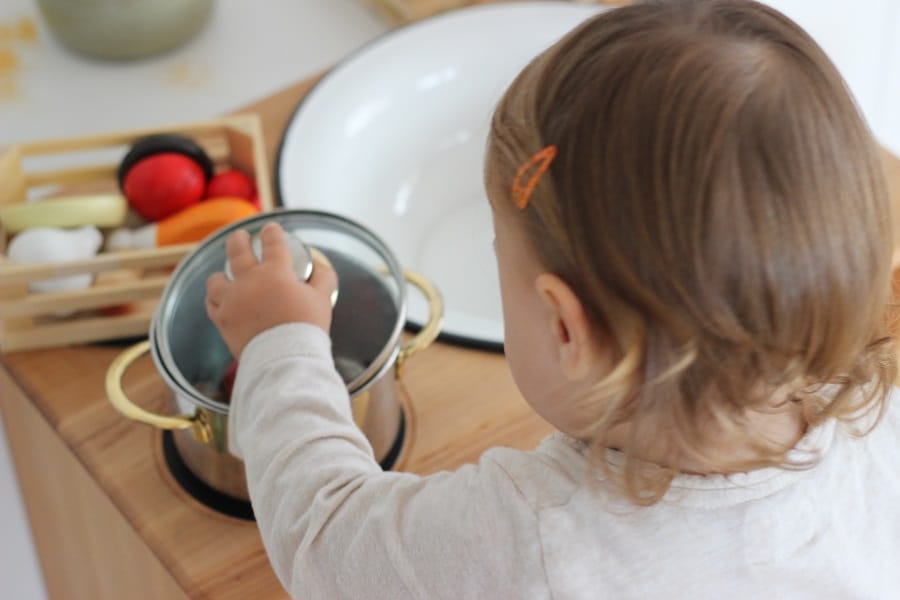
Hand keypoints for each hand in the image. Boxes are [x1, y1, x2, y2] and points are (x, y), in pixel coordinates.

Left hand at [205, 223, 337, 357]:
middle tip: (240, 237)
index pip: (272, 243)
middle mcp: (248, 280)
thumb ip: (323, 278)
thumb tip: (320, 267)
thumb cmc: (306, 328)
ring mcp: (231, 300)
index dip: (272, 232)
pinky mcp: (222, 320)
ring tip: (222, 275)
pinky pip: (211, 305)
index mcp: (275, 271)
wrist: (284, 357)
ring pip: (216, 280)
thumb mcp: (323, 299)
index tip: (271, 229)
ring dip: (220, 275)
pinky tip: (217, 300)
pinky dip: (214, 300)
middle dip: (239, 240)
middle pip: (237, 251)